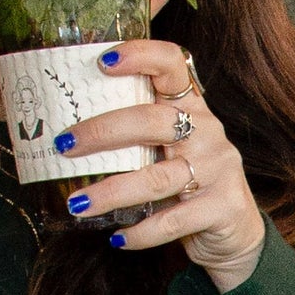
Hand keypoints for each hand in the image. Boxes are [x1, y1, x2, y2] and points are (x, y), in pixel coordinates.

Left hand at [54, 43, 266, 289]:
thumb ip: (131, 139)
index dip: (140, 56)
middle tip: (64, 146)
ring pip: (158, 177)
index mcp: (190, 107)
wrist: (235, 232)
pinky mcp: (223, 207)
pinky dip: (141, 232)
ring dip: (112, 192)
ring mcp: (219, 168)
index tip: (101, 62)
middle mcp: (207, 131)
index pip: (172, 64)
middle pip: (154, 120)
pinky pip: (174, 220)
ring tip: (78, 204)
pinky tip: (117, 238)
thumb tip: (59, 140)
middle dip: (103, 132)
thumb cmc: (186, 185)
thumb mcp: (166, 151)